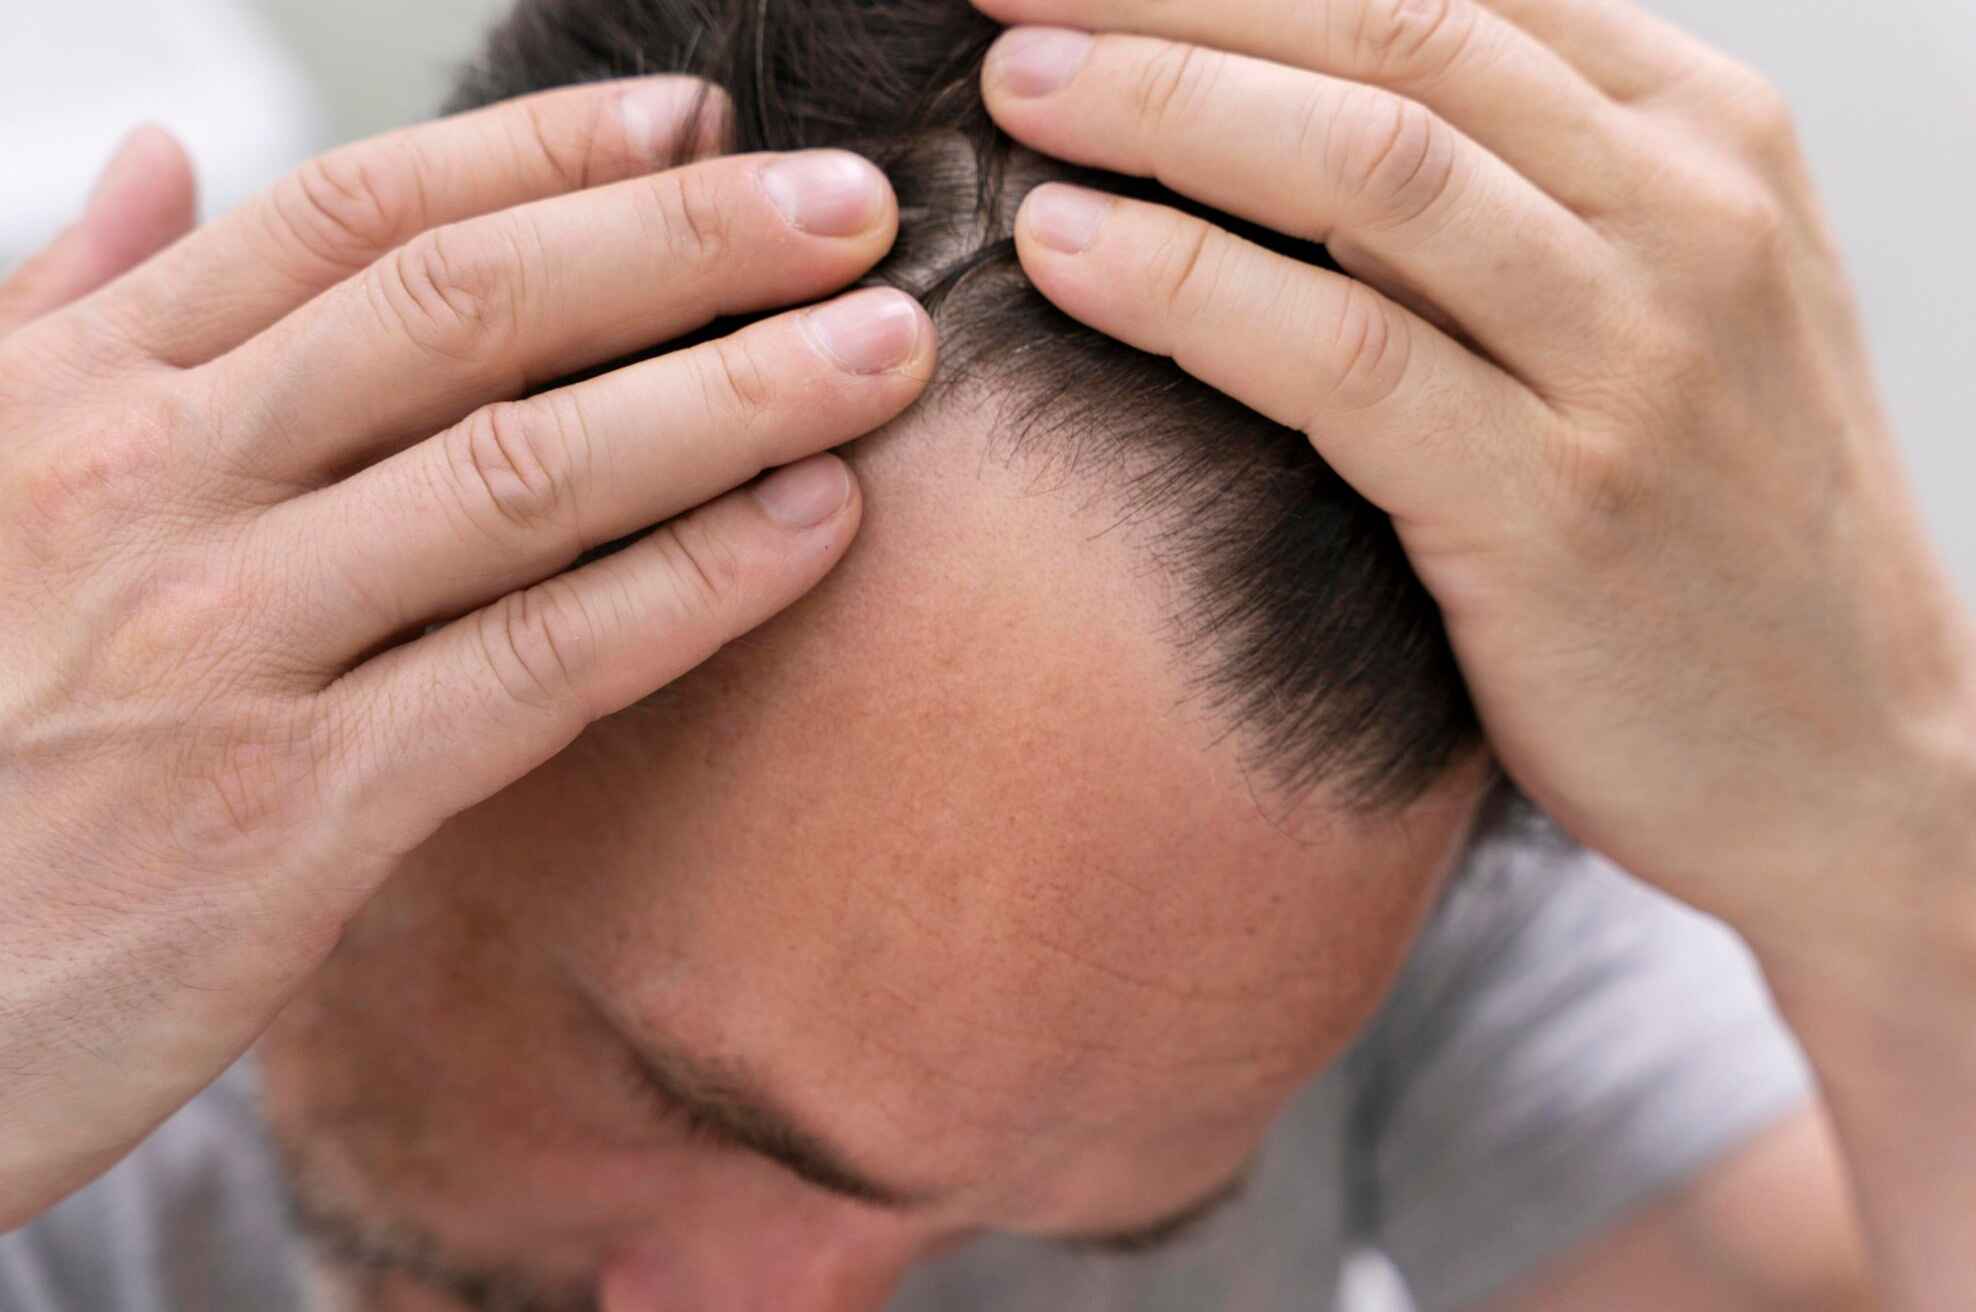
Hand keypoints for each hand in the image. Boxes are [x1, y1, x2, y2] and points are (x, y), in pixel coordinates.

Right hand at [0, 84, 932, 1223]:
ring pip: (524, 472)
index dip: (544, 152)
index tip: (697, 114)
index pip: (351, 216)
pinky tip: (815, 528)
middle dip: (684, 240)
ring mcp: (223, 643)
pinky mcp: (290, 814)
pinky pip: (533, 668)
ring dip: (733, 396)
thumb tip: (164, 158)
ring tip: (888, 349)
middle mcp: (153, 483)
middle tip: (856, 204)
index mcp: (81, 390)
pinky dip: (690, 588)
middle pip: (466, 310)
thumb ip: (59, 315)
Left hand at [971, 0, 1975, 958]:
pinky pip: (1340, 354)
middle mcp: (1684, 211)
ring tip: (1014, 98)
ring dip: (1160, 109)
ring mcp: (1635, 355)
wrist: (1847, 755)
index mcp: (1704, 131)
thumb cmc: (1708, 523)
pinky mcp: (1560, 505)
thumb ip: (1526, 187)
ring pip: (1365, 168)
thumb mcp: (1662, 302)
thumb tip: (1293, 97)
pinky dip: (1184, 285)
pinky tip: (1066, 251)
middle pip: (1390, 36)